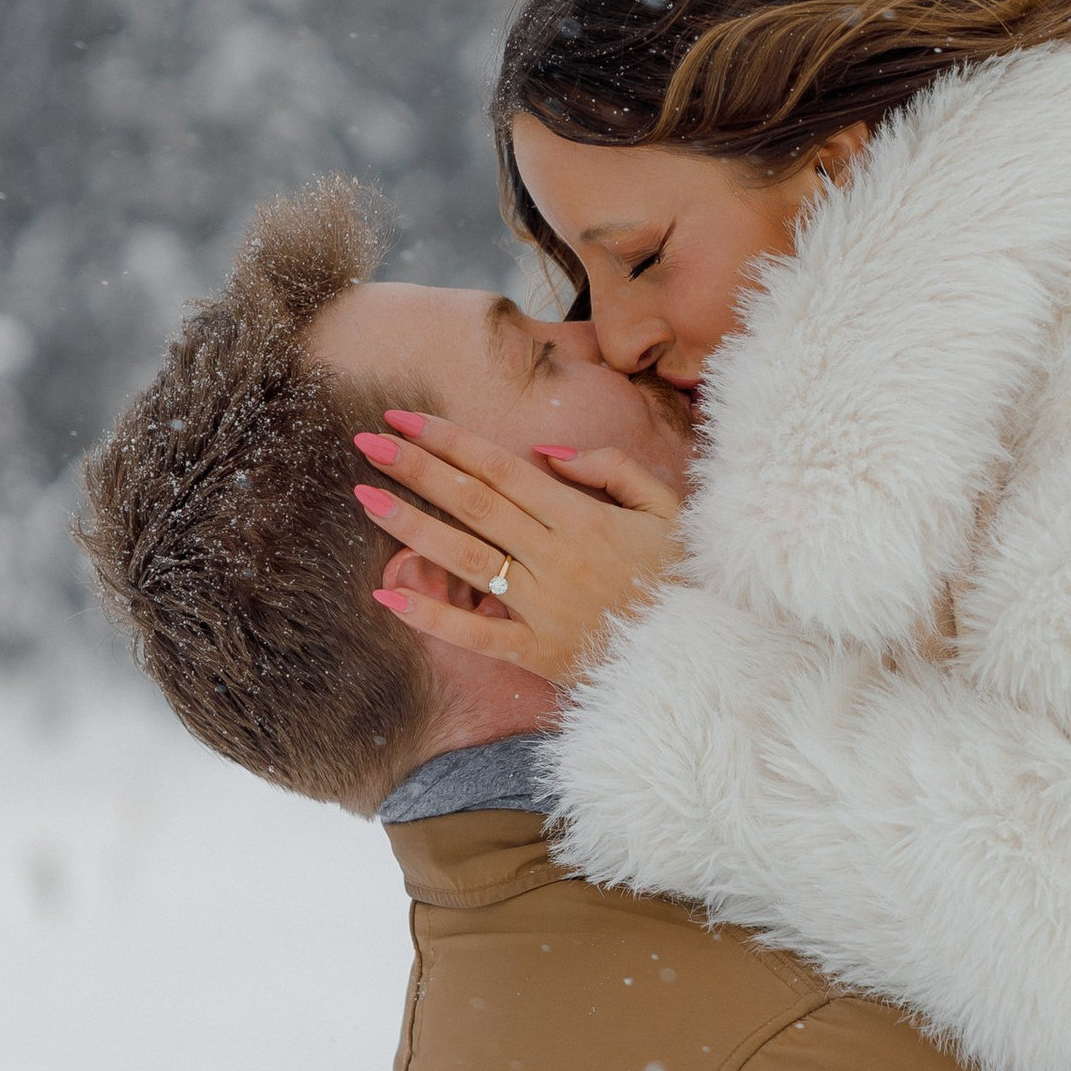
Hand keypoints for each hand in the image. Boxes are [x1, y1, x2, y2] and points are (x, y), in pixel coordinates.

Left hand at [351, 411, 682, 687]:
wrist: (704, 653)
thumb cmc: (683, 574)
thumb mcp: (666, 507)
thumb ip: (612, 468)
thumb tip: (547, 451)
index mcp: (583, 516)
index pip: (501, 467)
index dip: (449, 440)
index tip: (404, 418)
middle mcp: (556, 555)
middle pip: (473, 503)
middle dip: (416, 469)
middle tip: (366, 441)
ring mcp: (544, 605)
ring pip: (466, 558)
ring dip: (411, 526)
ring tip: (366, 498)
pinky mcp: (538, 652)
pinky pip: (477, 634)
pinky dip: (432, 617)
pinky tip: (388, 595)